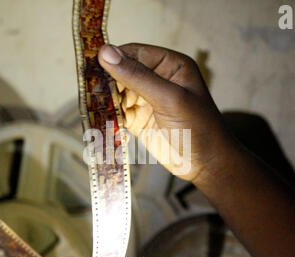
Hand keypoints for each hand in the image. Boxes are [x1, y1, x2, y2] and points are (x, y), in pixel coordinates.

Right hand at [98, 43, 234, 181]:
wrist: (206, 165)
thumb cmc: (198, 128)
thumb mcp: (168, 98)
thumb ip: (137, 76)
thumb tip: (106, 53)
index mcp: (170, 65)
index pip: (134, 53)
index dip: (113, 57)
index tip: (91, 65)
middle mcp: (156, 79)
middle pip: (122, 72)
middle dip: (105, 80)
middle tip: (88, 89)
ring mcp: (146, 99)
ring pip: (116, 92)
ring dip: (103, 98)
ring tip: (91, 104)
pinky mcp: (138, 119)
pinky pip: (117, 112)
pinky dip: (107, 114)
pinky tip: (98, 117)